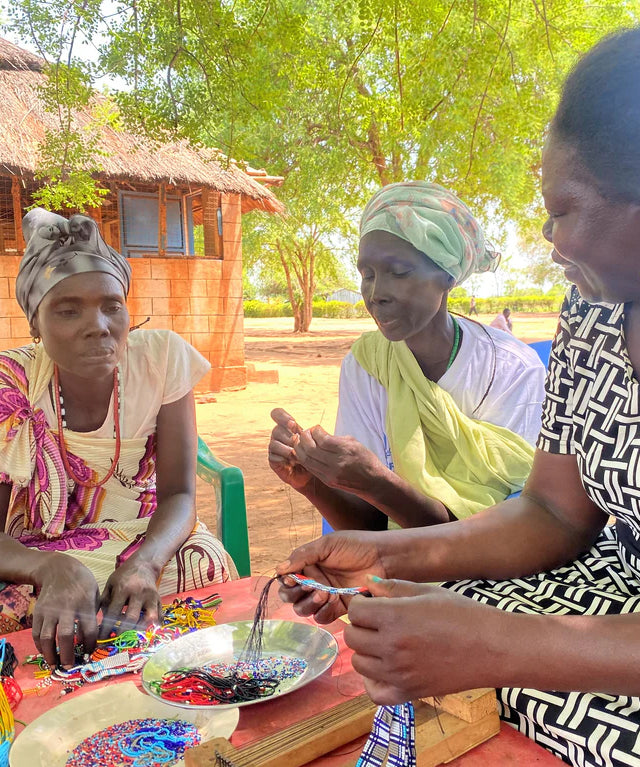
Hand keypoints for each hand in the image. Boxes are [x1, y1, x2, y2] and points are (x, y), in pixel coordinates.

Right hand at [31, 553, 99, 667]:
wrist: (59, 569)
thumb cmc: (82, 582)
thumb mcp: (94, 593)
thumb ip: (94, 614)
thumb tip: (93, 638)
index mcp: (84, 603)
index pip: (89, 629)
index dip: (90, 644)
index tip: (90, 652)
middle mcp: (66, 607)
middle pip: (65, 635)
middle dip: (67, 654)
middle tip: (70, 666)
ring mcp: (49, 610)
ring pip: (47, 637)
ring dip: (50, 654)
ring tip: (56, 665)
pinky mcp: (38, 612)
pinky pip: (36, 633)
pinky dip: (40, 646)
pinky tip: (46, 653)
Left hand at [99, 558, 161, 638]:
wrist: (144, 564)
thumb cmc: (124, 576)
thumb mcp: (110, 584)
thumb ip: (104, 601)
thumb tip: (96, 621)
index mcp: (124, 589)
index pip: (114, 612)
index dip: (107, 627)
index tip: (101, 639)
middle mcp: (139, 593)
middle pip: (132, 618)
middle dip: (122, 632)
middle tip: (115, 640)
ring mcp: (151, 597)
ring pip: (149, 618)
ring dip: (139, 630)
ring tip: (131, 636)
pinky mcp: (159, 600)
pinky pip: (160, 616)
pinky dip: (154, 626)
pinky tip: (146, 632)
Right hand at [268, 408, 314, 490]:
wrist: (311, 473)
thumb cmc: (313, 454)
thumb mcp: (312, 441)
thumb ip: (307, 434)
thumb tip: (304, 431)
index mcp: (287, 427)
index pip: (277, 414)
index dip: (282, 416)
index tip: (293, 423)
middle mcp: (279, 436)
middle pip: (276, 429)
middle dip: (289, 436)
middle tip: (298, 442)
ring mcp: (275, 448)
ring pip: (273, 442)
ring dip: (286, 448)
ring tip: (297, 453)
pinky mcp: (273, 460)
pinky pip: (273, 456)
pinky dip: (284, 458)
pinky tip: (293, 461)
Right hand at [276, 531, 387, 623]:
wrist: (383, 558)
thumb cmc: (356, 546)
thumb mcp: (327, 545)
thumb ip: (303, 555)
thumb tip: (279, 569)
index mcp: (308, 564)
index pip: (286, 578)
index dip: (285, 582)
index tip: (292, 579)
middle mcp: (314, 581)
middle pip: (291, 597)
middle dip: (295, 594)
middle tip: (309, 586)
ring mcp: (325, 596)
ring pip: (303, 609)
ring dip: (308, 603)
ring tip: (323, 593)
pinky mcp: (339, 608)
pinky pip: (322, 617)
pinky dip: (323, 611)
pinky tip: (333, 600)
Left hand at [293, 426, 387, 494]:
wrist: (373, 482)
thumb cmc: (365, 459)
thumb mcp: (354, 443)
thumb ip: (335, 438)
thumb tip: (318, 434)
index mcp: (345, 450)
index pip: (322, 439)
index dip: (315, 431)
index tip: (316, 428)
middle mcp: (337, 463)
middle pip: (311, 449)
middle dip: (304, 438)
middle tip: (305, 433)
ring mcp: (331, 474)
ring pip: (307, 460)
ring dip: (300, 449)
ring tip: (300, 441)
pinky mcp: (328, 481)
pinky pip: (311, 468)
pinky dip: (304, 458)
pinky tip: (303, 452)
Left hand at [346, 577, 506, 703]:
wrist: (492, 647)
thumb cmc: (463, 613)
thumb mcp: (427, 592)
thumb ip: (393, 588)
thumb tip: (367, 583)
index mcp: (395, 617)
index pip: (355, 611)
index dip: (361, 604)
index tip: (372, 603)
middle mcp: (391, 646)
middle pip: (352, 637)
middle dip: (360, 625)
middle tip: (377, 621)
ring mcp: (399, 673)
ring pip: (359, 663)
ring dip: (365, 650)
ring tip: (383, 642)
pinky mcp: (409, 693)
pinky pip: (374, 692)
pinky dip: (372, 681)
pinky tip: (384, 668)